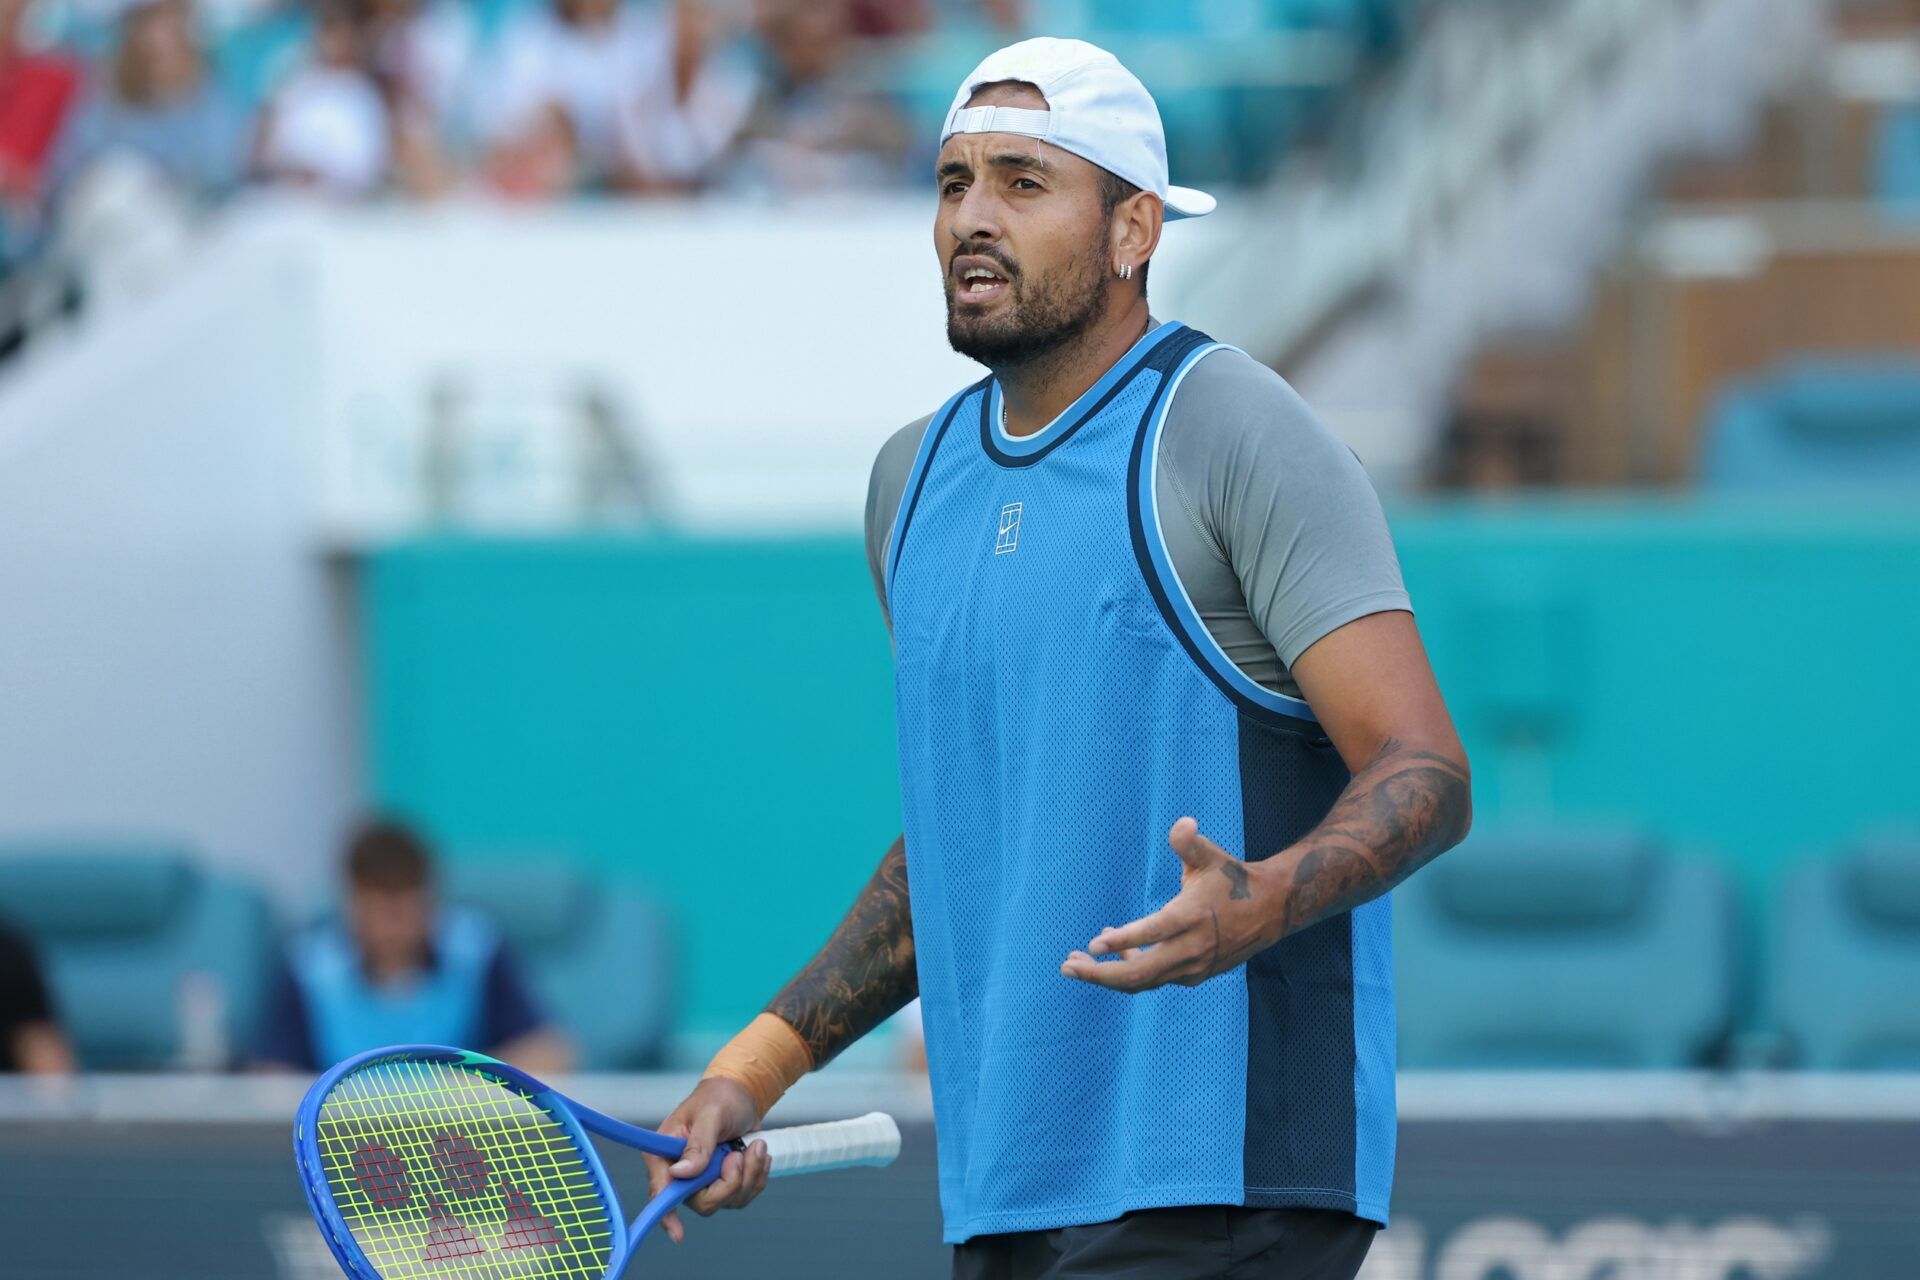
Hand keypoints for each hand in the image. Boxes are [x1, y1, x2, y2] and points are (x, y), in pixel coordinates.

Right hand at [640, 1076, 771, 1243]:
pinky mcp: (723, 1182)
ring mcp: (702, 1181)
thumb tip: (682, 1173)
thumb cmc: (719, 1098)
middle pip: (703, 1202)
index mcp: (664, 1154)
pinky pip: (743, 1195)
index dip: (667, 1215)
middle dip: (730, 1182)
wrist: (741, 1095)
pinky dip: (756, 1176)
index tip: (678, 1234)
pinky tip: (758, 1154)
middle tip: (740, 1155)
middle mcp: (680, 1173)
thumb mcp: (710, 1114)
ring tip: (755, 1147)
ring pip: (727, 1200)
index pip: (661, 1191)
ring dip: (749, 1175)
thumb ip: (699, 1143)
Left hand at [1059, 817, 1273, 993]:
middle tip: (1066, 965)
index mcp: (1192, 916)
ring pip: (1144, 981)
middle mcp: (1192, 948)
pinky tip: (1115, 953)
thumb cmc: (1233, 878)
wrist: (1272, 910)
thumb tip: (1182, 824)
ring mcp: (1193, 967)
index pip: (1153, 933)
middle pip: (1140, 973)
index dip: (1123, 941)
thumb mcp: (1211, 856)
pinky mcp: (1194, 976)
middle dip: (1099, 975)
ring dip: (1109, 976)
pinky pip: (1155, 979)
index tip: (1093, 945)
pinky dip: (1131, 971)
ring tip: (1078, 962)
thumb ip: (1190, 842)